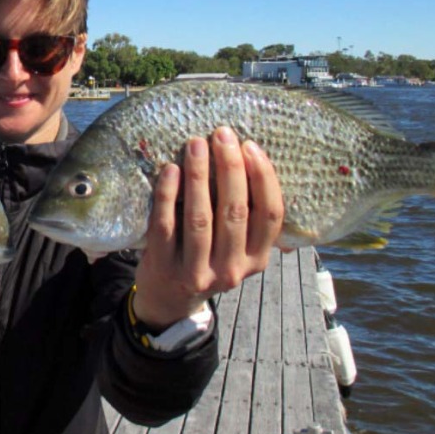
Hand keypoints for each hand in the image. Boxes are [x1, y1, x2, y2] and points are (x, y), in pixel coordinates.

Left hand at [133, 126, 283, 329]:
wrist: (170, 299)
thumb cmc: (208, 259)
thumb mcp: (238, 248)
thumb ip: (248, 218)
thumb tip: (252, 158)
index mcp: (258, 259)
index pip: (270, 214)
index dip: (263, 177)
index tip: (250, 146)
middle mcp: (232, 269)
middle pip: (235, 211)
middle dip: (229, 167)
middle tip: (221, 134)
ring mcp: (197, 271)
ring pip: (200, 218)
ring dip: (198, 176)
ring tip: (195, 144)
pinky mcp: (164, 266)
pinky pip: (165, 225)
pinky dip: (168, 195)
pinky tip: (170, 170)